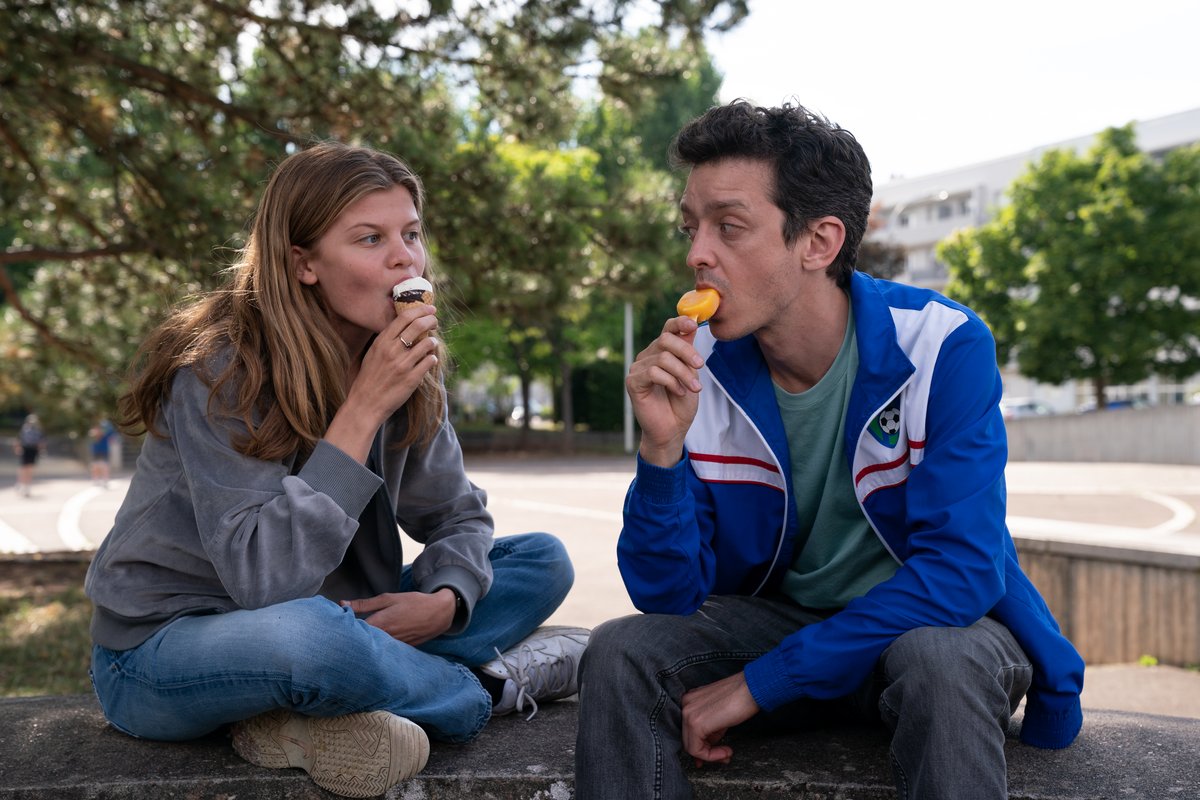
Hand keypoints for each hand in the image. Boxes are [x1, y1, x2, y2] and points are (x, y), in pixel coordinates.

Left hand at [343, 588, 454, 645]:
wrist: (439, 613)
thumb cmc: (414, 602)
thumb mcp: (388, 598)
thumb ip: (364, 603)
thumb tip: (342, 604)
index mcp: (380, 623)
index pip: (353, 631)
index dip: (343, 629)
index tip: (336, 625)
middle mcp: (386, 637)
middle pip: (361, 642)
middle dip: (352, 638)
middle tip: (341, 635)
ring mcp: (394, 646)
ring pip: (372, 649)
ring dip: (364, 644)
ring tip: (356, 640)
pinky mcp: (401, 650)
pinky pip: (384, 651)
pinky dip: (377, 648)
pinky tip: (374, 645)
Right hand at [351, 304, 440, 417]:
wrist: (365, 404)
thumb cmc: (368, 378)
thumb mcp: (372, 354)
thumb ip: (386, 340)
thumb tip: (403, 326)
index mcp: (382, 342)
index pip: (404, 317)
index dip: (420, 310)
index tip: (430, 309)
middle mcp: (392, 350)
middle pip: (418, 325)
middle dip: (431, 320)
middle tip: (435, 321)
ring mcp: (403, 364)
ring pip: (427, 343)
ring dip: (433, 341)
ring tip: (432, 344)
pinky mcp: (412, 378)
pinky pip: (430, 361)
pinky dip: (432, 358)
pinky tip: (429, 360)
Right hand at [626, 316, 705, 466]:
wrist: (672, 430)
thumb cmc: (681, 404)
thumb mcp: (690, 373)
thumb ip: (688, 351)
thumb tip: (692, 324)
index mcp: (662, 352)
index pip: (667, 329)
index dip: (679, 322)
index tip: (693, 324)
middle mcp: (648, 356)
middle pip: (665, 340)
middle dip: (686, 352)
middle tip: (700, 365)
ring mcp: (638, 368)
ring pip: (663, 358)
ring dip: (683, 373)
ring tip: (693, 387)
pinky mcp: (633, 382)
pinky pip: (653, 372)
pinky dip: (671, 382)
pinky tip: (678, 392)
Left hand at [680, 671, 759, 765]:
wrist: (751, 689)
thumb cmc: (740, 699)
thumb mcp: (719, 716)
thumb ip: (710, 730)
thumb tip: (707, 749)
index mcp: (690, 700)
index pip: (689, 730)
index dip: (701, 747)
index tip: (714, 754)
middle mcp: (685, 705)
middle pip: (688, 739)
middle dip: (706, 753)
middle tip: (724, 757)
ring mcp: (688, 713)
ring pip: (690, 746)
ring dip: (711, 755)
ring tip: (727, 754)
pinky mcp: (695, 723)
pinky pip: (696, 749)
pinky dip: (711, 756)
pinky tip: (727, 751)